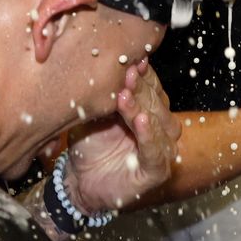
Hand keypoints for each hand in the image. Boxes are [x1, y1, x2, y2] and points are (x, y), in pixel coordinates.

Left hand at [62, 60, 180, 212]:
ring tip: (125, 95)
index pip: (152, 87)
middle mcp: (161, 128)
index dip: (143, 74)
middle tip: (127, 73)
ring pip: (158, 124)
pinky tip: (139, 121)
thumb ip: (107, 93)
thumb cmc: (88, 143)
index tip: (131, 60)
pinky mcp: (156, 171)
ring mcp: (161, 149)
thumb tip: (110, 62)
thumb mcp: (96, 113)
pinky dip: (149, 136)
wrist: (79, 181)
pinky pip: (155, 151)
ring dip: (142, 108)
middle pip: (156, 102)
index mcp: (149, 109)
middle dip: (141, 87)